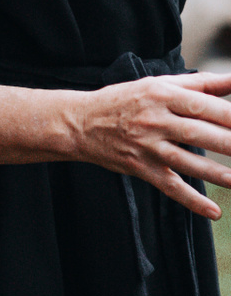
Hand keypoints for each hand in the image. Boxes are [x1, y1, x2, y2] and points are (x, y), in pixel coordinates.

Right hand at [68, 72, 230, 217]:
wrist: (78, 122)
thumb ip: (198, 84)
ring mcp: (146, 146)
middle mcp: (154, 120)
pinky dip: (191, 200)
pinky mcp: (139, 167)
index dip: (230, 117)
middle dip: (230, 144)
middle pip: (200, 133)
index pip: (204, 106)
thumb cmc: (123, 100)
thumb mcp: (157, 84)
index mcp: (161, 95)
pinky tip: (213, 211)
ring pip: (188, 162)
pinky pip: (169, 185)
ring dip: (218, 174)